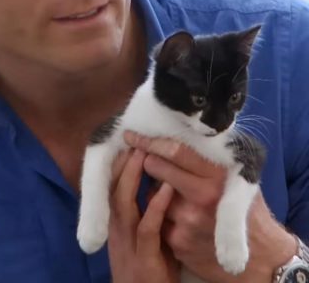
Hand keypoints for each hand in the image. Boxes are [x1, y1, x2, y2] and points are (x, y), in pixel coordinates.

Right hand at [108, 148, 179, 282]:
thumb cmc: (152, 270)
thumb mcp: (147, 239)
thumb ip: (149, 214)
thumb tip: (160, 186)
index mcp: (117, 224)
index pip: (112, 187)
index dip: (119, 164)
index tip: (128, 142)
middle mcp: (117, 230)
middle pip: (113, 188)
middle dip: (123, 163)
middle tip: (133, 138)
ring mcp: (128, 243)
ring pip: (123, 202)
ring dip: (133, 176)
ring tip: (144, 153)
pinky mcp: (144, 257)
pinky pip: (148, 227)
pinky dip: (156, 206)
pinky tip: (166, 189)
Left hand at [125, 132, 294, 282]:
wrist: (260, 258)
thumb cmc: (247, 211)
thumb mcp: (238, 180)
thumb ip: (210, 160)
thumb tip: (177, 134)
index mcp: (219, 176)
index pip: (175, 151)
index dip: (150, 141)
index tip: (132, 136)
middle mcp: (203, 196)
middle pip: (156, 167)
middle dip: (147, 161)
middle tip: (147, 160)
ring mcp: (188, 220)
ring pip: (151, 193)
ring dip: (156, 192)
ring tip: (174, 197)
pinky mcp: (177, 240)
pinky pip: (155, 218)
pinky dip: (161, 216)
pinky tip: (178, 220)